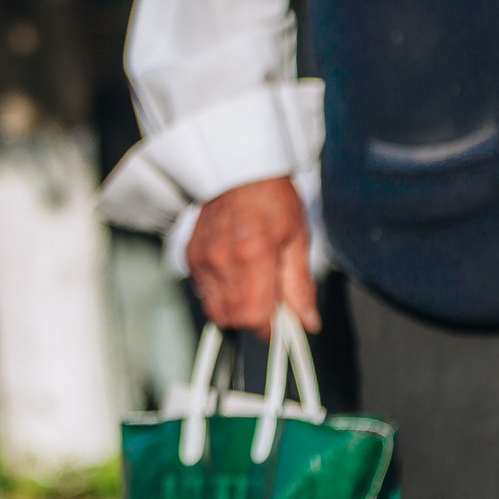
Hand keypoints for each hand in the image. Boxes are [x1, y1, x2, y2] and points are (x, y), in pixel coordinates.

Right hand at [183, 177, 316, 332]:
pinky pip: (203, 292)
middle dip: (254, 319)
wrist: (237, 171)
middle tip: (270, 301)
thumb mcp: (297, 239)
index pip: (255, 317)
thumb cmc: (271, 198)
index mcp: (254, 255)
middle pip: (233, 318)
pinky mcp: (191, 257)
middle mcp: (222, 260)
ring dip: (236, 309)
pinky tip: (235, 274)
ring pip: (215, 310)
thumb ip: (300, 286)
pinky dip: (220, 292)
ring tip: (252, 286)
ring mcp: (202, 259)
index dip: (270, 328)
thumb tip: (307, 322)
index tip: (281, 322)